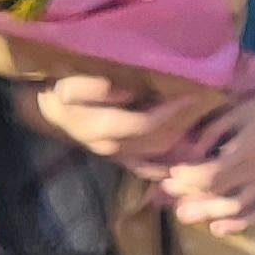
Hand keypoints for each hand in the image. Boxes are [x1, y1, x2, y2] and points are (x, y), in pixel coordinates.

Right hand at [32, 73, 210, 171]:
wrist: (44, 112)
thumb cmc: (56, 93)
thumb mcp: (68, 86)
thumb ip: (96, 89)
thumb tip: (128, 93)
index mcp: (103, 128)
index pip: (148, 123)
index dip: (173, 111)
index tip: (196, 93)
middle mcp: (114, 148)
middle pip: (161, 141)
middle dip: (188, 124)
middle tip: (211, 104)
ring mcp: (119, 157)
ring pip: (159, 156)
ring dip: (185, 143)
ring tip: (207, 124)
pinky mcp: (121, 159)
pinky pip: (150, 168)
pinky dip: (172, 164)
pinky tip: (191, 157)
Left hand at [157, 84, 254, 236]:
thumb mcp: (239, 111)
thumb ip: (214, 131)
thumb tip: (193, 152)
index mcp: (246, 150)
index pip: (211, 172)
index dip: (189, 177)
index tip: (171, 175)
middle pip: (219, 191)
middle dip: (190, 196)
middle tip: (168, 201)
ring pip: (236, 207)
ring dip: (208, 213)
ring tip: (185, 216)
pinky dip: (239, 224)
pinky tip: (217, 228)